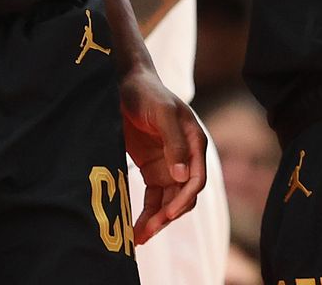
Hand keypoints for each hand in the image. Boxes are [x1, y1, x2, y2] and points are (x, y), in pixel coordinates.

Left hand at [118, 63, 205, 243]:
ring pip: (168, 202)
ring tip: (138, 238)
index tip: (167, 214)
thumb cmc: (146, 92)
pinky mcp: (153, 171)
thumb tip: (183, 175)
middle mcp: (186, 158)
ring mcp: (170, 166)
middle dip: (167, 216)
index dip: (183, 199)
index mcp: (194, 143)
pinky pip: (153, 199)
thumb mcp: (161, 112)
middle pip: (183, 197)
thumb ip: (173, 141)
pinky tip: (136, 228)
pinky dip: (146, 214)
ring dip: (156, 221)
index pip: (196, 179)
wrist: (125, 83)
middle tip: (147, 232)